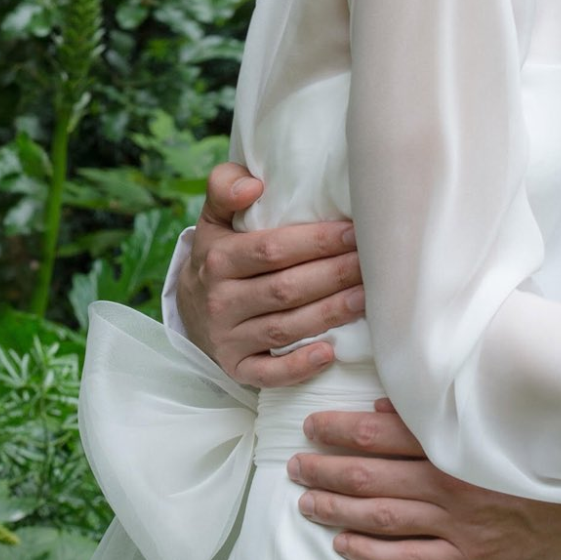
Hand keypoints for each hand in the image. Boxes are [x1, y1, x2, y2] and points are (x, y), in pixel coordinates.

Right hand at [175, 162, 364, 388]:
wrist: (189, 310)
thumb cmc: (217, 255)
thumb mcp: (213, 217)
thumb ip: (225, 186)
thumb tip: (254, 185)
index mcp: (218, 259)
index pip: (271, 249)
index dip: (315, 241)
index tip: (352, 231)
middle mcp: (221, 300)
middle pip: (285, 289)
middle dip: (332, 275)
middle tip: (371, 264)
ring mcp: (228, 339)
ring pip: (284, 329)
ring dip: (328, 314)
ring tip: (366, 298)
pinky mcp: (236, 369)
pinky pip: (268, 374)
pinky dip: (298, 367)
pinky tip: (329, 354)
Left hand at [292, 401, 560, 559]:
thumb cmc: (554, 442)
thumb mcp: (508, 407)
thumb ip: (452, 399)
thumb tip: (392, 399)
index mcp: (459, 437)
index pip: (384, 430)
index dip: (343, 427)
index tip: (315, 423)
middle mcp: (450, 479)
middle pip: (372, 473)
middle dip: (327, 468)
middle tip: (296, 463)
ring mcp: (458, 521)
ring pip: (380, 515)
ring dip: (337, 508)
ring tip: (306, 502)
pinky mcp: (470, 554)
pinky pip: (409, 557)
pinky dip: (371, 552)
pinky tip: (344, 544)